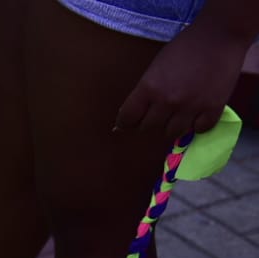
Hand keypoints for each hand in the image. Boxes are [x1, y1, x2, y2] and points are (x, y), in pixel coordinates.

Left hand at [115, 23, 247, 139]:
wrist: (220, 34)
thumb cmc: (185, 47)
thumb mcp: (155, 67)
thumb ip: (145, 91)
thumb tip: (133, 113)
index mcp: (149, 88)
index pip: (127, 119)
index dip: (127, 122)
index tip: (131, 121)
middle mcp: (167, 101)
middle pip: (148, 128)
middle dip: (150, 122)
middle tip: (158, 114)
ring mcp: (191, 106)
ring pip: (173, 133)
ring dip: (173, 126)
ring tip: (178, 115)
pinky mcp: (213, 108)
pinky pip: (200, 129)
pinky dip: (198, 125)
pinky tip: (198, 115)